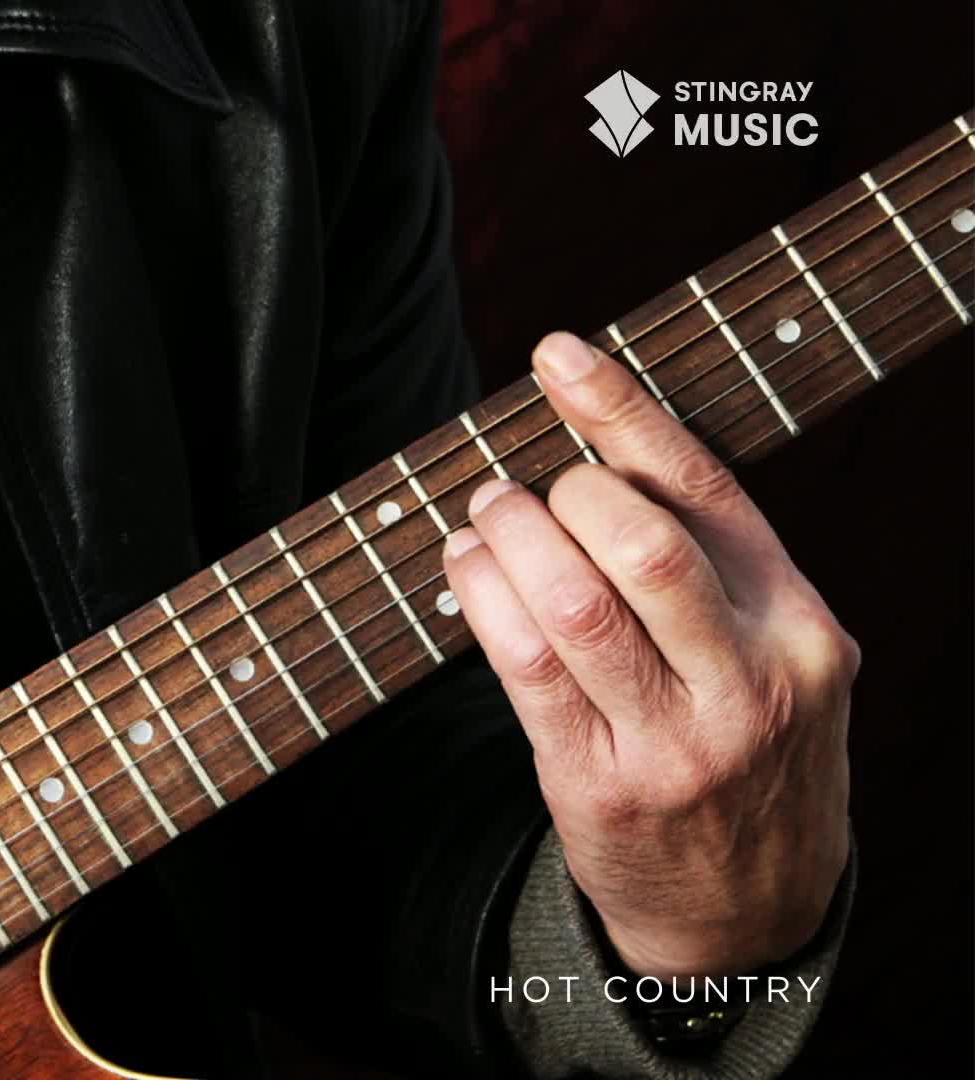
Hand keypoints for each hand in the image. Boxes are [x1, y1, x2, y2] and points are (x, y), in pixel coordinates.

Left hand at [441, 331, 852, 977]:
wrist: (752, 908)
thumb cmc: (750, 748)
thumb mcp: (779, 655)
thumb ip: (716, 566)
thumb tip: (595, 449)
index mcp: (800, 624)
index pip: (704, 490)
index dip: (622, 410)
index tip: (559, 352)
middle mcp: (749, 679)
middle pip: (636, 540)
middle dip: (559, 493)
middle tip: (516, 487)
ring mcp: (676, 739)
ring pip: (570, 602)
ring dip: (505, 540)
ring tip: (483, 519)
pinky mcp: (600, 782)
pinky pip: (523, 668)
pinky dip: (480, 600)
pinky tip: (466, 570)